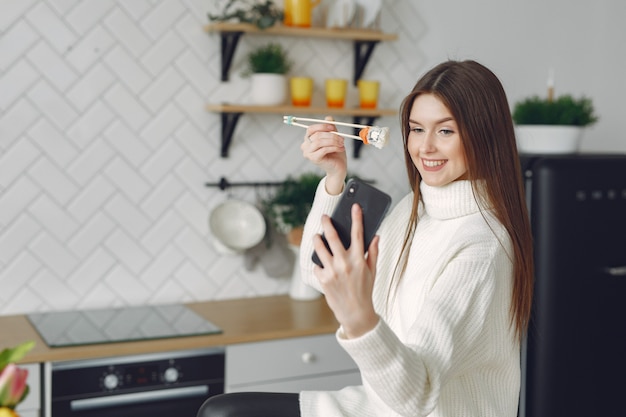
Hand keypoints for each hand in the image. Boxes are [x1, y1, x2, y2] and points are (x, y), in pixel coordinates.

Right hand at [300, 116, 346, 194]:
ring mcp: (308, 153)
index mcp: (308, 139)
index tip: (333, 127)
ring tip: (342, 143)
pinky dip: (334, 147)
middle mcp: (305, 146)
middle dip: (331, 135)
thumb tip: (328, 117)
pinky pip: (324, 149)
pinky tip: (341, 148)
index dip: (322, 126)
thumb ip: (330, 128)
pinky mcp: (314, 159)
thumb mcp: (333, 138)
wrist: (338, 168)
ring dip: (333, 141)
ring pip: (320, 141)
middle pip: (317, 135)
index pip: (311, 129)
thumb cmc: (335, 153)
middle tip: (342, 138)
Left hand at [313, 204, 379, 337]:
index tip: (355, 206)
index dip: (357, 218)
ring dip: (317, 239)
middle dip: (327, 223)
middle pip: (332, 236)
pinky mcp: (323, 278)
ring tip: (317, 236)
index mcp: (359, 259)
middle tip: (324, 217)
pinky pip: (317, 264)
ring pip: (319, 247)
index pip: (358, 233)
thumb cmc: (365, 290)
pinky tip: (322, 264)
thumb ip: (372, 253)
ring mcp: (332, 271)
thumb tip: (375, 236)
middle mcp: (344, 263)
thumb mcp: (372, 271)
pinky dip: (318, 263)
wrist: (355, 313)